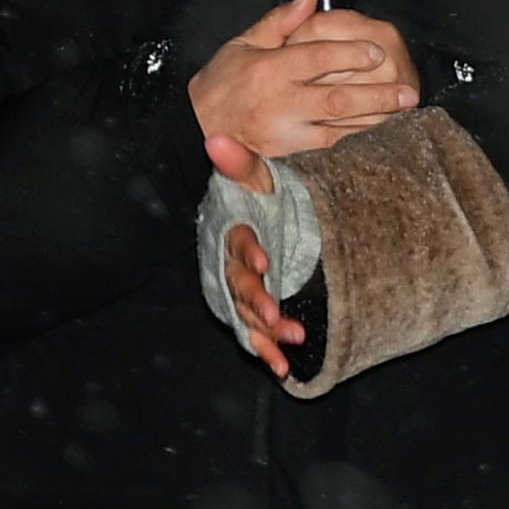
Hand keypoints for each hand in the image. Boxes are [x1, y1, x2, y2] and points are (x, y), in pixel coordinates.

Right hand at [188, 0, 416, 160]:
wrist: (193, 125)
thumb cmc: (220, 81)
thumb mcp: (242, 43)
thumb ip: (279, 22)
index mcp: (270, 69)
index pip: (318, 57)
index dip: (351, 53)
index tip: (378, 52)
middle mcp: (279, 101)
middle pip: (336, 98)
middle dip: (377, 95)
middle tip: (408, 92)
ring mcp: (284, 131)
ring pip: (337, 127)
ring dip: (373, 120)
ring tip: (402, 112)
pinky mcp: (286, 152)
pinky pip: (327, 144)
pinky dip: (354, 137)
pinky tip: (376, 130)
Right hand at [206, 134, 306, 380]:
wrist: (274, 223)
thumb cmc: (264, 201)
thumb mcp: (258, 180)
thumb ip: (241, 164)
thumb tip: (215, 139)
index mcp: (237, 232)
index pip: (238, 241)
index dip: (248, 251)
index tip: (264, 258)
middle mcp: (236, 266)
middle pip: (240, 283)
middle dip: (256, 297)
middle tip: (274, 309)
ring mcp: (246, 292)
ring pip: (250, 313)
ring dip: (268, 328)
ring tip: (293, 334)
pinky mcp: (257, 312)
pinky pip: (258, 336)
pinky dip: (269, 352)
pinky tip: (285, 369)